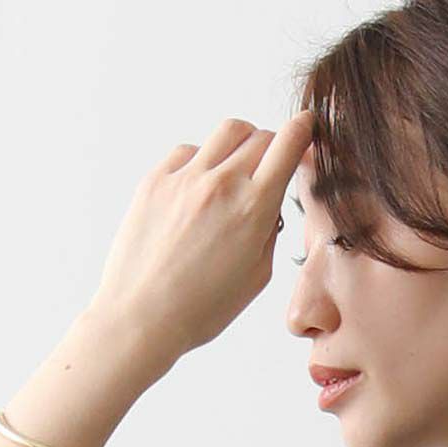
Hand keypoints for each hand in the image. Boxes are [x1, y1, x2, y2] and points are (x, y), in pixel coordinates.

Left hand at [88, 112, 315, 364]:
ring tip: (234, 172)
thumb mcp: (256, 278)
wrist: (141, 318)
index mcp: (254, 209)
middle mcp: (221, 184)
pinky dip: (201, 160)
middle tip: (268, 168)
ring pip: (226, 133)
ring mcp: (185, 177)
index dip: (303, 131)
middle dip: (272, 147)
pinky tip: (199, 189)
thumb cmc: (199, 309)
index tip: (306, 127)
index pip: (287, 145)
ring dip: (239, 144)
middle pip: (260, 136)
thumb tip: (270, 202)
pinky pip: (188, 151)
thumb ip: (269, 231)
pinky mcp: (156, 179)